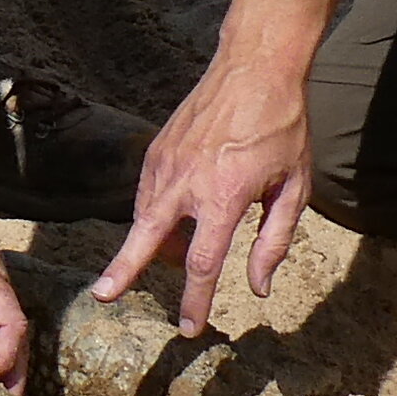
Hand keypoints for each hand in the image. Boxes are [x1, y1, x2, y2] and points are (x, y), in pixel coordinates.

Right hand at [98, 53, 317, 333]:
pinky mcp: (156, 150)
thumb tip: (258, 287)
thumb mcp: (294, 189)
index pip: (203, 263)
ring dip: (152, 245)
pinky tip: (175, 220)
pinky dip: (154, 216)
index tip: (188, 328)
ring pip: (145, 217)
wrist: (255, 68)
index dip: (195, 301)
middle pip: (146, 239)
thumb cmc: (282, 128)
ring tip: (173, 257)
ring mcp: (165, 163)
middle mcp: (186, 182)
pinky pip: (147, 194)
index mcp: (223, 196)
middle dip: (122, 272)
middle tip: (102, 296)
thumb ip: (273, 241)